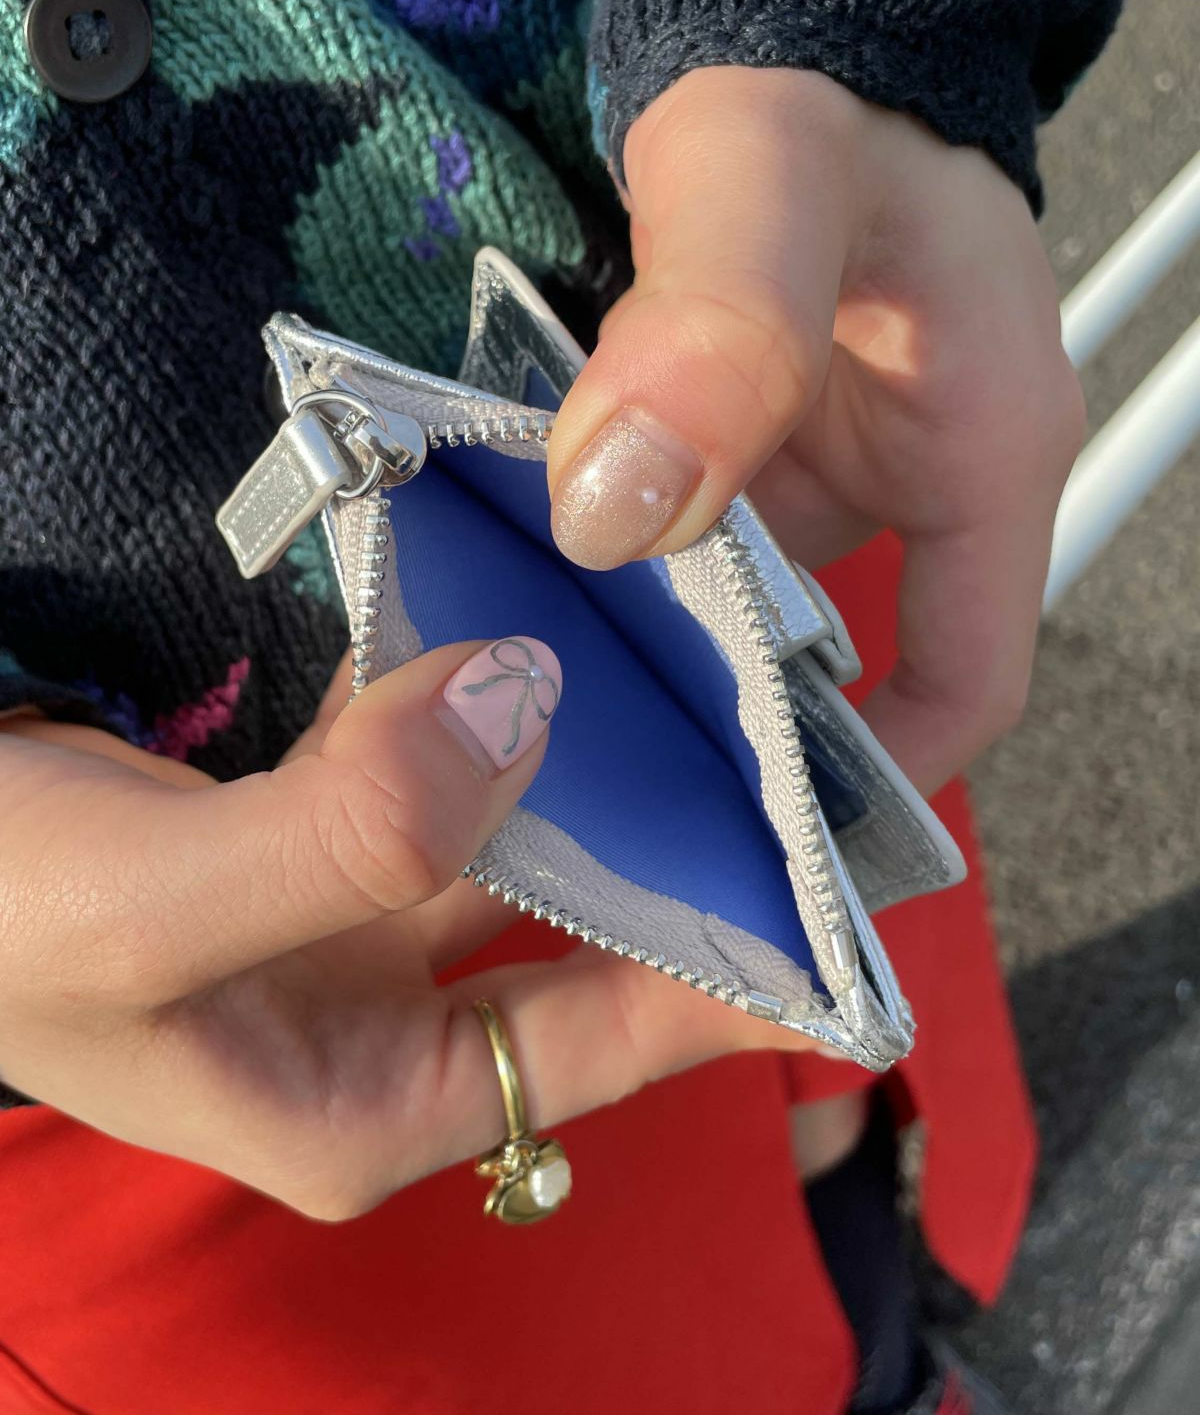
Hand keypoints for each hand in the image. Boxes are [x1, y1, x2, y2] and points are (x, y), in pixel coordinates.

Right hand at [0, 641, 811, 1218]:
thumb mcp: (152, 917)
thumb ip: (344, 838)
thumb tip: (519, 708)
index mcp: (375, 1105)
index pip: (610, 1046)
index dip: (741, 983)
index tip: (855, 902)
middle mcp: (388, 1023)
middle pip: (589, 939)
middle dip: (689, 851)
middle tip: (798, 741)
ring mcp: (363, 917)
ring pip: (526, 836)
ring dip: (601, 759)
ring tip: (709, 663)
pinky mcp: (330, 829)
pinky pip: (451, 764)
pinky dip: (502, 706)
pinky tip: (564, 631)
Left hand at [548, 68, 1084, 793]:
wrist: (775, 54)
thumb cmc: (811, 101)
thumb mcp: (769, 186)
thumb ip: (714, 333)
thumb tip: (621, 508)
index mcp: (981, 457)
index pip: (969, 678)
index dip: (886, 776)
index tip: (775, 835)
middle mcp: (908, 488)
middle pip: (842, 674)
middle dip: (741, 742)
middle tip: (620, 802)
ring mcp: (823, 478)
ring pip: (751, 626)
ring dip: (662, 664)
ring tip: (555, 722)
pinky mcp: (749, 460)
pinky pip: (694, 560)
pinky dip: (627, 588)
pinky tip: (544, 607)